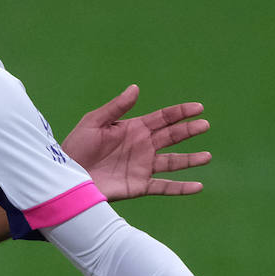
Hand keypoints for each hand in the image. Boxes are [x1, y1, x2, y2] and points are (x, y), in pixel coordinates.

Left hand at [63, 84, 210, 199]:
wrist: (67, 175)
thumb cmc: (76, 147)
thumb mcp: (93, 123)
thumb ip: (116, 107)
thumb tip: (135, 87)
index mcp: (133, 129)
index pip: (162, 118)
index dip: (180, 113)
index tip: (198, 108)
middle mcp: (142, 147)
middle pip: (171, 137)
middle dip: (188, 131)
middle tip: (204, 125)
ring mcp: (142, 167)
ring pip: (173, 162)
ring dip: (190, 160)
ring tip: (207, 156)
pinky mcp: (139, 185)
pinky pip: (165, 186)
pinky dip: (181, 187)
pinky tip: (198, 186)